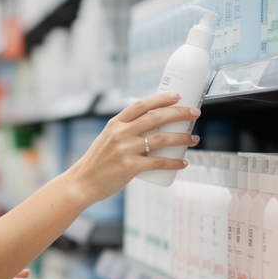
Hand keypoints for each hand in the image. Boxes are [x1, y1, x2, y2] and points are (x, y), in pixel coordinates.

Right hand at [62, 92, 200, 203]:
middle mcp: (120, 133)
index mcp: (115, 123)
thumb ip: (126, 130)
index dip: (161, 98)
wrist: (83, 182)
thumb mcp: (107, 138)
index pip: (141, 104)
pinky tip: (183, 162)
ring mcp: (125, 150)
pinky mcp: (129, 167)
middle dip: (180, 113)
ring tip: (194, 138)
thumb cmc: (98, 161)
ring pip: (161, 139)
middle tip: (195, 113)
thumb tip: (152, 125)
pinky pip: (159, 163)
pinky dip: (174, 162)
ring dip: (182, 137)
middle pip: (156, 117)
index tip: (177, 96)